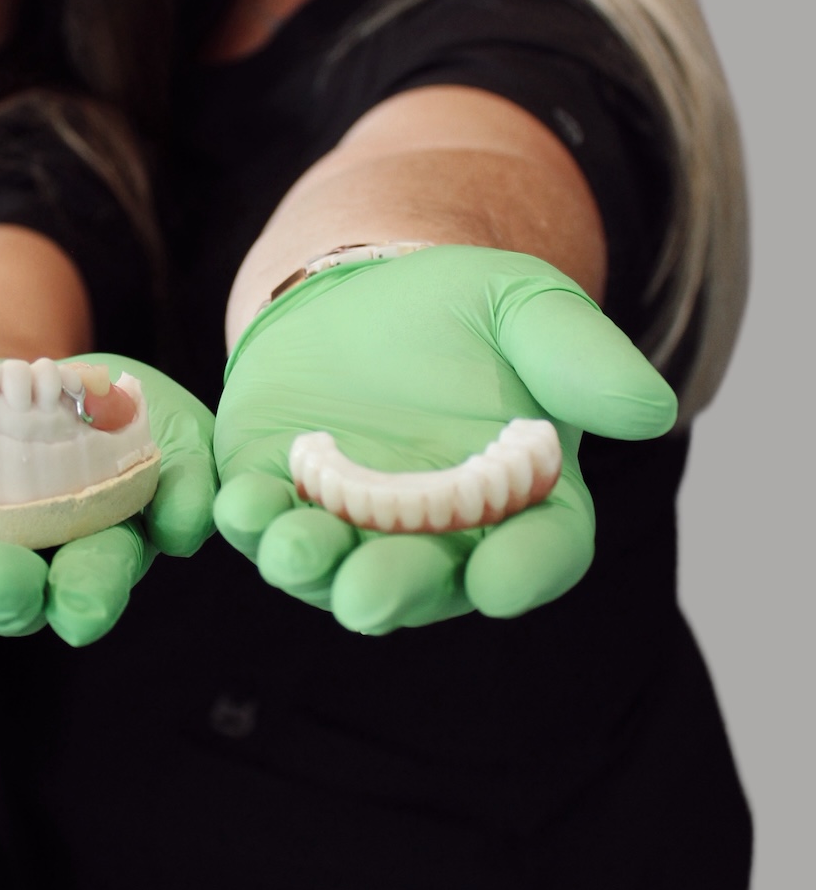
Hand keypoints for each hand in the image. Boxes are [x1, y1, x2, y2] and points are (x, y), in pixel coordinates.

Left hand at [0, 356, 214, 646]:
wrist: (31, 365)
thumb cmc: (119, 416)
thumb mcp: (174, 435)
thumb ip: (188, 484)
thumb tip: (189, 526)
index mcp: (88, 560)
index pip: (89, 590)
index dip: (86, 600)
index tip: (81, 606)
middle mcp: (16, 565)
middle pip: (6, 598)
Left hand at [212, 247, 676, 632]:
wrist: (362, 292)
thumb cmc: (463, 310)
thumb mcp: (528, 309)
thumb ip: (581, 358)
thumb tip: (649, 411)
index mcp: (522, 500)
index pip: (539, 552)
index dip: (523, 572)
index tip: (501, 585)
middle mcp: (440, 534)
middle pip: (427, 580)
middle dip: (394, 588)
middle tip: (367, 597)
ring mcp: (353, 526)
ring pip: (335, 567)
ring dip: (312, 566)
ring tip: (292, 549)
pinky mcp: (279, 497)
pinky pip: (265, 524)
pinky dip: (251, 522)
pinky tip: (240, 505)